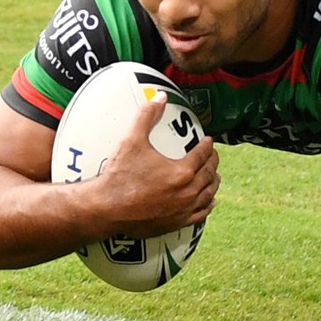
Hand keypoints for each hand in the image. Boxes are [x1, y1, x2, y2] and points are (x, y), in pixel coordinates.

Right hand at [99, 92, 219, 238]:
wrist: (107, 209)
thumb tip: (160, 96)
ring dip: (213, 183)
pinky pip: (201, 214)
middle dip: (213, 162)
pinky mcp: (177, 223)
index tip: (208, 141)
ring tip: (214, 176)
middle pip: (210, 174)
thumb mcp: (133, 140)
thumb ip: (147, 116)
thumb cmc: (119, 175)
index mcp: (182, 171)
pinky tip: (210, 201)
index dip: (207, 145)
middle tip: (212, 155)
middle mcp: (188, 192)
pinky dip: (208, 205)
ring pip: (208, 194)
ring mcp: (184, 210)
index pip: (203, 154)